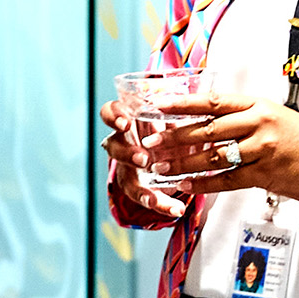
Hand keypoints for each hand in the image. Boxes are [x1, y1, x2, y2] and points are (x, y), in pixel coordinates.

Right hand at [99, 98, 192, 218]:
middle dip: (125, 153)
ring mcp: (128, 167)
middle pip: (112, 146)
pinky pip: (145, 197)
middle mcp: (124, 143)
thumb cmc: (170, 123)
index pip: (111, 112)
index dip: (114, 117)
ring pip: (125, 178)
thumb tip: (187, 87)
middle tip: (143, 159)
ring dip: (139, 188)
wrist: (174, 148)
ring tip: (154, 198)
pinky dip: (161, 204)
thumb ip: (175, 105)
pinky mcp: (139, 186)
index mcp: (129, 119)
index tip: (126, 123)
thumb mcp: (172, 112)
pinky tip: (176, 209)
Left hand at [143, 93, 298, 201]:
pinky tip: (185, 185)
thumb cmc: (298, 137)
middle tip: (150, 143)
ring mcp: (261, 151)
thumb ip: (240, 116)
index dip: (183, 103)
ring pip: (213, 157)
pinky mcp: (264, 175)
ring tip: (160, 167)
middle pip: (207, 131)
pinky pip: (226, 180)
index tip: (159, 105)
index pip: (213, 102)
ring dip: (183, 163)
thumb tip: (201, 119)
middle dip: (174, 137)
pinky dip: (203, 183)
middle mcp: (258, 125)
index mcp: (257, 105)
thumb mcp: (271, 115)